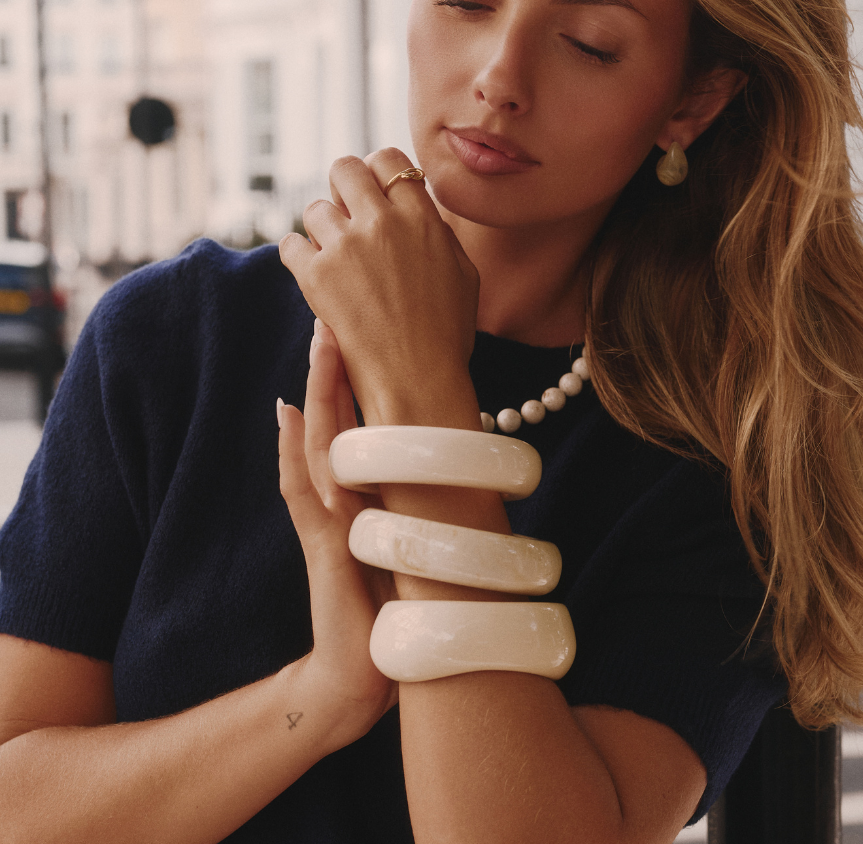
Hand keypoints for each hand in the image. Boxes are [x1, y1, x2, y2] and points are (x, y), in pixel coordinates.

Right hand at [278, 331, 397, 747]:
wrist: (364, 676)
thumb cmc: (395, 606)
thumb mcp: (413, 537)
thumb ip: (417, 500)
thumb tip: (447, 460)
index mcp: (364, 494)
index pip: (353, 425)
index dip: (354, 378)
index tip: (362, 330)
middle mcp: (340, 499)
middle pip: (330, 421)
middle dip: (332, 368)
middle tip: (332, 312)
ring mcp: (328, 521)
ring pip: (316, 444)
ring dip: (318, 393)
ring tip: (319, 344)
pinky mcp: (324, 549)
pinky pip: (302, 493)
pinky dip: (293, 454)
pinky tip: (288, 416)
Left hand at [279, 150, 481, 428]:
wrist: (418, 378)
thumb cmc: (447, 333)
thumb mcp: (463, 274)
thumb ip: (438, 233)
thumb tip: (419, 209)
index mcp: (422, 218)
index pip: (388, 160)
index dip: (378, 172)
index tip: (375, 192)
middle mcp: (382, 222)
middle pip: (345, 168)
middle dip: (344, 187)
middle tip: (347, 213)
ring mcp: (346, 247)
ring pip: (314, 207)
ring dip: (322, 228)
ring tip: (333, 255)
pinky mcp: (315, 276)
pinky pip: (289, 244)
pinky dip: (297, 254)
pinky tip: (311, 270)